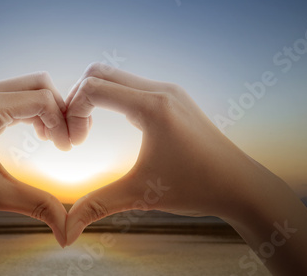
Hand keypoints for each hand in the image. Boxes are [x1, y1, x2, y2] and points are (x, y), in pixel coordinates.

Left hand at [0, 72, 71, 239]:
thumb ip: (36, 204)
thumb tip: (67, 230)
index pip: (42, 99)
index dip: (62, 122)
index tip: (66, 148)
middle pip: (37, 84)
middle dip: (57, 109)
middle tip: (63, 139)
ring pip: (23, 87)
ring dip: (42, 109)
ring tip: (50, 138)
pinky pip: (8, 95)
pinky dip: (26, 110)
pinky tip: (31, 132)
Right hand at [64, 63, 251, 235]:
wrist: (241, 186)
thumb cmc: (196, 188)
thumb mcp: (139, 195)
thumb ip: (97, 206)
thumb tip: (66, 234)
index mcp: (152, 107)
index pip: (93, 87)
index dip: (72, 111)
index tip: (74, 142)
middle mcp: (160, 90)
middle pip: (99, 72)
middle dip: (78, 99)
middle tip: (76, 131)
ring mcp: (169, 91)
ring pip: (116, 77)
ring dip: (95, 97)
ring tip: (90, 129)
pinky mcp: (174, 98)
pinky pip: (132, 85)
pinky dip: (113, 98)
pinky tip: (117, 124)